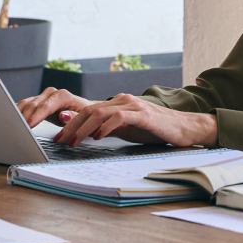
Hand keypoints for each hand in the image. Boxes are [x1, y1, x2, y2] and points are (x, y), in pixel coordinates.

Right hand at [17, 87, 94, 127]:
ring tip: (11, 126)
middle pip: (34, 104)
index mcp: (62, 96)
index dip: (37, 115)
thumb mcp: (84, 119)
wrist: (85, 111)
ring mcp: (43, 96)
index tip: (29, 125)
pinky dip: (17, 112)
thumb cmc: (85, 116)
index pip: (46, 105)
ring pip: (27, 103)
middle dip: (25, 117)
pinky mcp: (38, 101)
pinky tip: (11, 118)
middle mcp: (51, 93)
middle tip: (16, 129)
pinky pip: (25, 105)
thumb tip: (62, 115)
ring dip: (18, 114)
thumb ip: (73, 117)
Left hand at [53, 94, 218, 148]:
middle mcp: (121, 100)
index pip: (88, 110)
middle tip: (58, 141)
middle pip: (89, 110)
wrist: (185, 127)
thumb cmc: (156, 130)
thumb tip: (86, 134)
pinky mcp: (143, 114)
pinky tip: (98, 136)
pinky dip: (106, 126)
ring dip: (83, 128)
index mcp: (116, 103)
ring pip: (100, 112)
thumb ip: (108, 128)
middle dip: (71, 126)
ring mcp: (132, 105)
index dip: (71, 123)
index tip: (58, 137)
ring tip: (73, 142)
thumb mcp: (128, 129)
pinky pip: (119, 117)